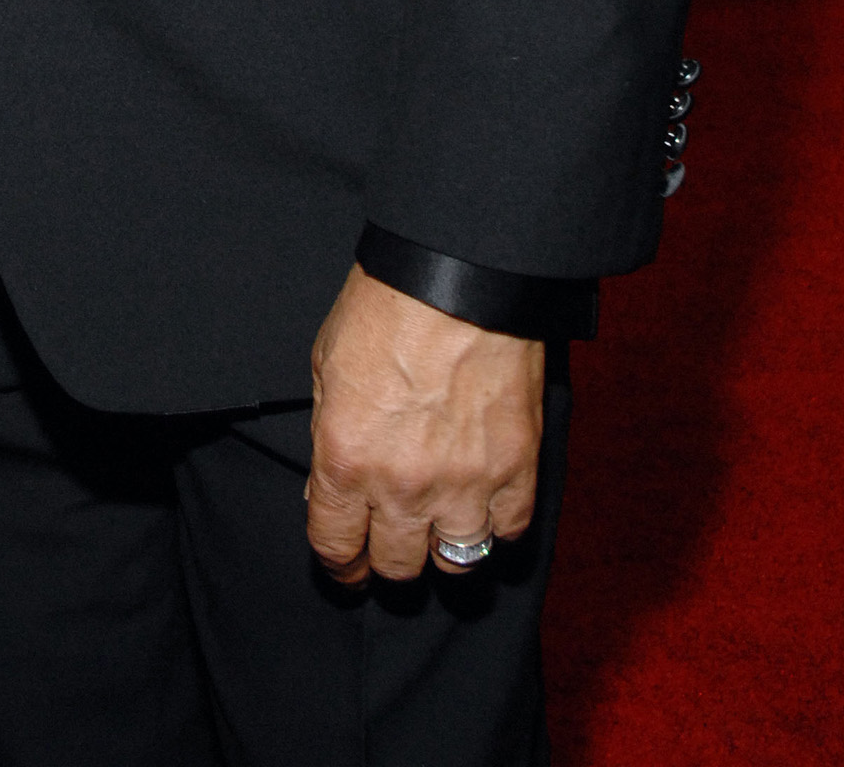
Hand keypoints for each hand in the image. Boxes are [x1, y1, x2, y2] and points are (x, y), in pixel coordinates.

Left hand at [305, 263, 542, 584]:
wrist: (459, 276)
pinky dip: (497, 525)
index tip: (346, 567)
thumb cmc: (386, 307)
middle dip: (388, 559)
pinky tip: (486, 506)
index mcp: (346, 460)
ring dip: (445, 550)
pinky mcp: (516, 471)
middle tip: (391, 545)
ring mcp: (464, 484)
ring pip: (456, 563)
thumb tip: (330, 488)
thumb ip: (329, 436)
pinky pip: (508, 531)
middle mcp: (403, 486)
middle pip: (396, 567)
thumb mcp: (326, 367)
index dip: (338, 565)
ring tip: (441, 530)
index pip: (335, 547)